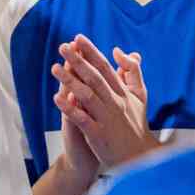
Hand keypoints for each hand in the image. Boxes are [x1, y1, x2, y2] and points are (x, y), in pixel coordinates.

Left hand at [51, 37, 154, 170]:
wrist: (139, 157)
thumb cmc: (136, 124)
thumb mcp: (140, 95)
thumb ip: (132, 72)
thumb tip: (121, 51)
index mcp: (122, 93)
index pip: (105, 68)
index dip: (91, 52)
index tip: (78, 38)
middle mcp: (115, 103)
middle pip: (95, 78)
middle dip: (78, 61)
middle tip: (63, 47)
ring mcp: (107, 119)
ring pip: (87, 96)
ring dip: (70, 81)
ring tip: (54, 68)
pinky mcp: (99, 135)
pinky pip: (83, 120)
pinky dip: (70, 109)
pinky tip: (57, 98)